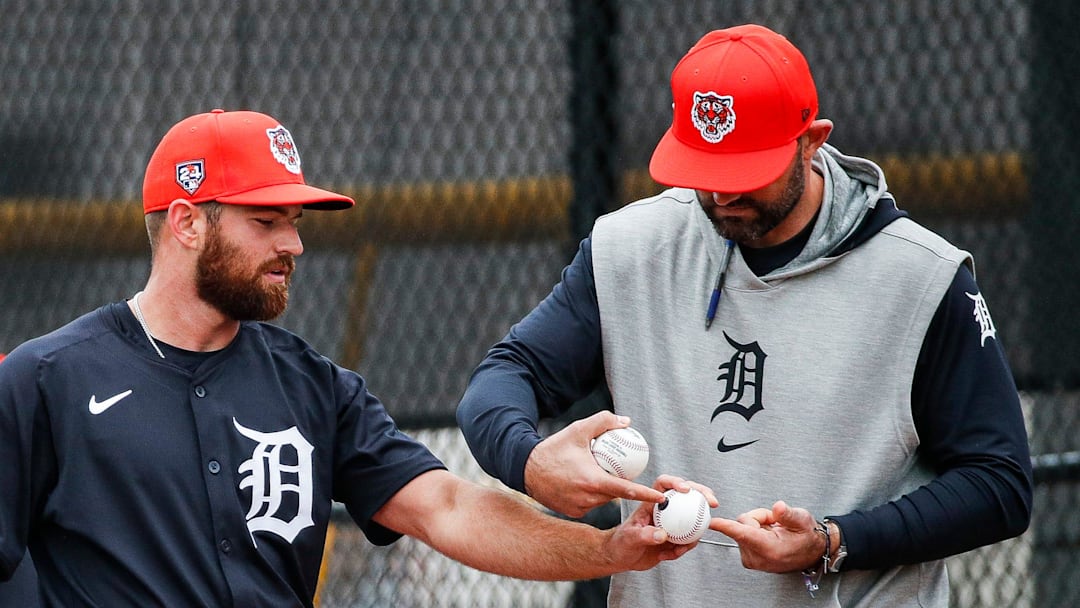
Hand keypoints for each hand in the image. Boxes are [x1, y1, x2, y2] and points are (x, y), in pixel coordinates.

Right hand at [524, 411, 666, 516]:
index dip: (647, 494)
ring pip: (602, 499)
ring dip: (603, 488)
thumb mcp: (578, 430)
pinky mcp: (572, 512)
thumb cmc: (553, 448)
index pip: (627, 490)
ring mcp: (579, 508)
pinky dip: (590, 494)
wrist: (524, 468)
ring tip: (591, 472)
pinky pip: (589, 504)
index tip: (663, 497)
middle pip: (615, 493)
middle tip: (614, 469)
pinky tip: (578, 481)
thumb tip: (627, 422)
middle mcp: (588, 498)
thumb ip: (604, 421)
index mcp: (593, 481)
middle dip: (620, 484)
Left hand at [601, 476, 716, 570]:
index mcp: (650, 503)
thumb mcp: (630, 538)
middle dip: (702, 494)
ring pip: (692, 518)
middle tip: (712, 502)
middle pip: (686, 494)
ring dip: (694, 531)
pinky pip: (688, 539)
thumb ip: (645, 535)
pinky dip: (684, 548)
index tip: (687, 489)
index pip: (663, 484)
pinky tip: (671, 555)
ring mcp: (671, 522)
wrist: (622, 558)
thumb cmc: (621, 542)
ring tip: (680, 548)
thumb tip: (662, 534)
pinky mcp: (676, 536)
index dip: (676, 481)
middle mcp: (664, 509)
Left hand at [709, 500, 824, 572]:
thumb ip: (788, 514)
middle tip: (776, 523)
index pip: (743, 533)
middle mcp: (758, 557)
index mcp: (770, 549)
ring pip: (741, 528)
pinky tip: (768, 536)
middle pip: (743, 524)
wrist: (810, 552)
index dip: (726, 526)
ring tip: (774, 531)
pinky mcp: (747, 559)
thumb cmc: (806, 537)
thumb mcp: (802, 520)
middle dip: (758, 518)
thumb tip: (777, 508)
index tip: (712, 522)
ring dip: (757, 525)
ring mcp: (751, 560)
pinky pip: (742, 535)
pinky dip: (754, 532)